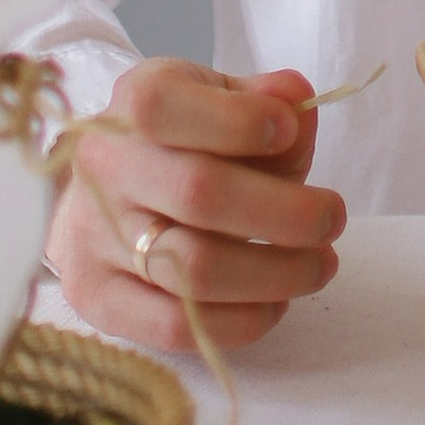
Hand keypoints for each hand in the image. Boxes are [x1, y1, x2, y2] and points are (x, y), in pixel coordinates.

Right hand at [47, 60, 344, 357]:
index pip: (164, 106)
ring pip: (192, 270)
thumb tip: (293, 105)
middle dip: (284, 212)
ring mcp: (92, 237)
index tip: (290, 132)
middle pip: (197, 193)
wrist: (115, 191)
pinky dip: (241, 321)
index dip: (236, 121)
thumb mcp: (231, 101)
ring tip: (319, 264)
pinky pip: (174, 326)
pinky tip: (275, 303)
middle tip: (332, 218)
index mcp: (134, 98)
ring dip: (276, 273)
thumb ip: (270, 98)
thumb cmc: (192, 140)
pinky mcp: (96, 299)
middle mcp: (102, 166)